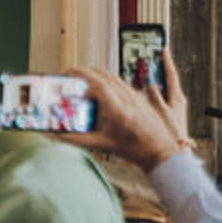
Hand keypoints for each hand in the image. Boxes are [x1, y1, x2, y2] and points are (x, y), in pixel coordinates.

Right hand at [61, 50, 189, 172]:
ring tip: (86, 78)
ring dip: (99, 75)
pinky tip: (105, 89)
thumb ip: (79, 140)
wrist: (160, 150)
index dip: (82, 74)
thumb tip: (61, 137)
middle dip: (88, 72)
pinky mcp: (141, 99)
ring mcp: (136, 97)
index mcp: (117, 109)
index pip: (97, 83)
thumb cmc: (136, 149)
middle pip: (105, 76)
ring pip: (115, 78)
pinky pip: (123, 84)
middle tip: (74, 73)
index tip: (70, 71)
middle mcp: (127, 99)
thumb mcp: (104, 145)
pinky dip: (110, 81)